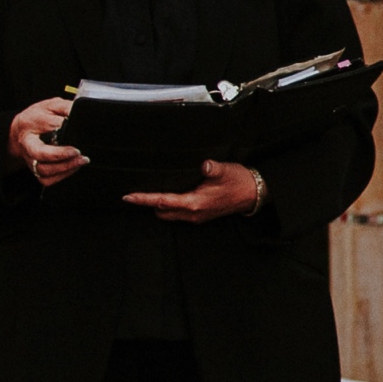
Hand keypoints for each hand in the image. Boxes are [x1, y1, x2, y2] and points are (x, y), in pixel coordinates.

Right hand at [9, 95, 87, 188]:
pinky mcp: (36, 170)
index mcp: (29, 124)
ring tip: (81, 160)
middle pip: (39, 154)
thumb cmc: (38, 118)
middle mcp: (28, 144)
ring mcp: (31, 159)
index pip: (41, 124)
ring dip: (64, 167)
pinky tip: (73, 168)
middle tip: (78, 152)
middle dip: (59, 155)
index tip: (71, 127)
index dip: (57, 127)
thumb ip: (64, 107)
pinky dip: (62, 176)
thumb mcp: (50, 106)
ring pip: (44, 171)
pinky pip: (47, 179)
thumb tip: (77, 111)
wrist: (21, 131)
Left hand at [124, 160, 264, 223]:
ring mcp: (197, 216)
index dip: (144, 199)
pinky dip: (170, 206)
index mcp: (196, 202)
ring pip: (169, 214)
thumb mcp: (225, 171)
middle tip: (136, 193)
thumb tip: (204, 165)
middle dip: (149, 204)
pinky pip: (178, 214)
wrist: (254, 194)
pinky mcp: (201, 215)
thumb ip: (212, 168)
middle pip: (161, 211)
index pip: (163, 201)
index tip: (129, 197)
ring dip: (160, 206)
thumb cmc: (239, 182)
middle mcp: (194, 213)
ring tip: (151, 193)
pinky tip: (170, 196)